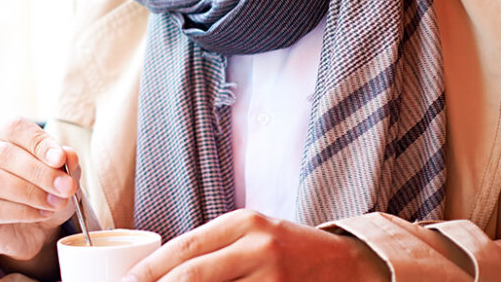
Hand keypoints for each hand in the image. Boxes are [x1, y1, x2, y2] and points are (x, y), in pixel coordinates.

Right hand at [0, 117, 80, 260]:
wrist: (32, 230)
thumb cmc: (42, 190)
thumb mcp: (60, 174)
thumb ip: (64, 161)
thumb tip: (68, 155)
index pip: (13, 127)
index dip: (38, 142)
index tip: (61, 159)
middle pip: (2, 153)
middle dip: (39, 171)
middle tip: (65, 187)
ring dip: (29, 192)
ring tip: (54, 203)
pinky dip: (21, 212)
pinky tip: (40, 214)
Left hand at [125, 209, 388, 281]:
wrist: (351, 264)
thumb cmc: (291, 249)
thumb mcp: (253, 235)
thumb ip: (216, 248)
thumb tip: (163, 272)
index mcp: (243, 223)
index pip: (184, 247)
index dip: (150, 270)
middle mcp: (258, 246)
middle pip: (192, 275)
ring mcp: (273, 276)